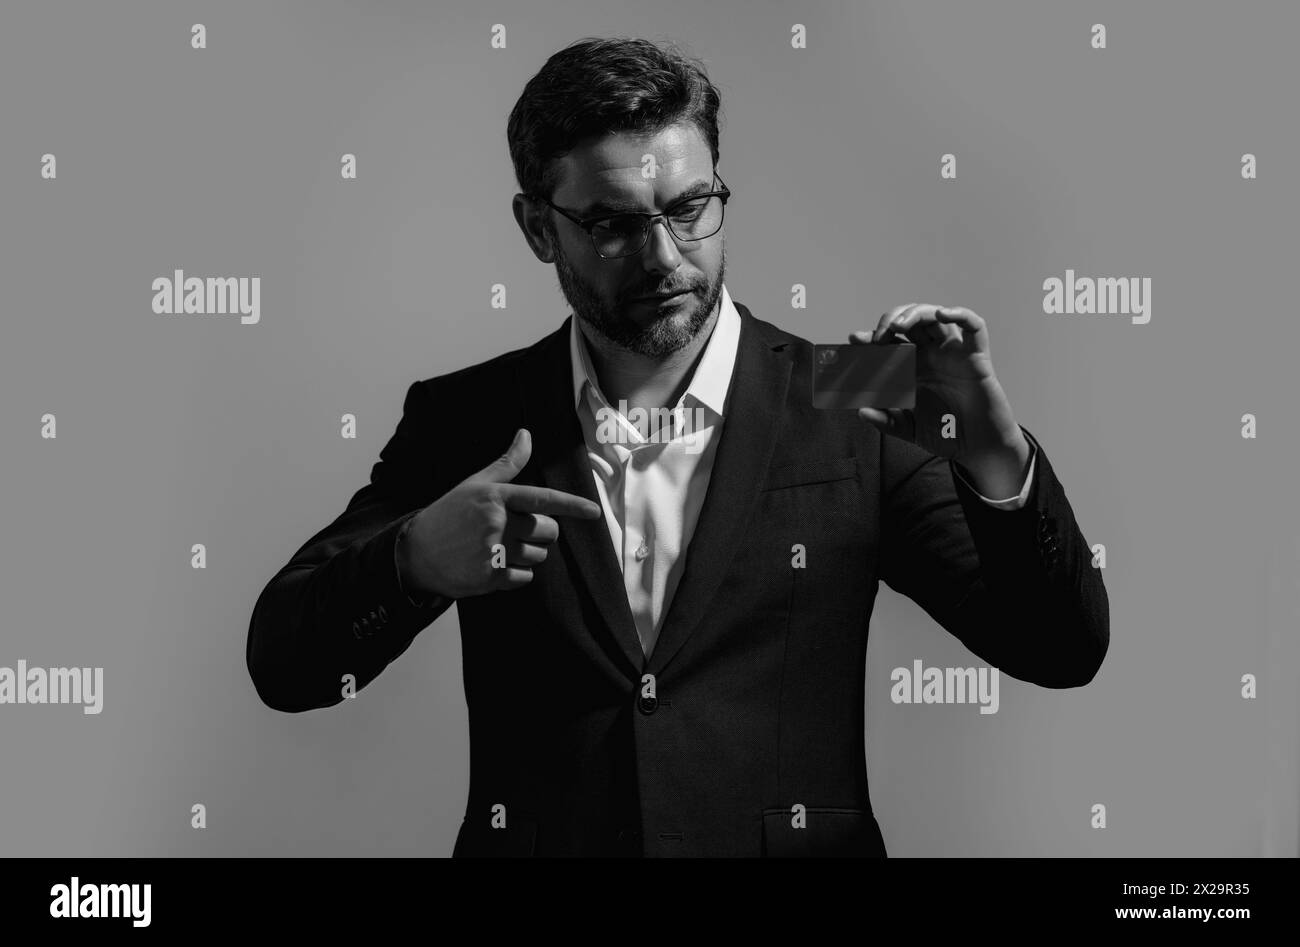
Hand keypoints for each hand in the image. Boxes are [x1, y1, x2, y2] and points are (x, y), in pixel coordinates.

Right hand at [398, 428, 602, 598]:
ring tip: (502, 547)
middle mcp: (497, 523)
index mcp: (496, 497)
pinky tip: (495, 565)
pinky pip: (525, 577)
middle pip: (547, 531)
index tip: (594, 512)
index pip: (543, 500)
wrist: (416, 553)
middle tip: (517, 530)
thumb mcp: (475, 485)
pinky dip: (516, 574)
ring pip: (538, 555)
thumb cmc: (450, 514)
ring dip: (528, 554)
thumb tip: (526, 434)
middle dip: (541, 532)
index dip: (572, 506)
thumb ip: (506, 464)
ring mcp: (494, 552)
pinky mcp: (490, 578)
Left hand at [850, 303, 1024, 463]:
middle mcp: (933, 356)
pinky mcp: (976, 358)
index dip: (872, 336)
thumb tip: (862, 411)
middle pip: (912, 322)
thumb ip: (886, 421)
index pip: (891, 342)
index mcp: (914, 368)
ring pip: (937, 317)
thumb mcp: (908, 428)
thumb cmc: (947, 435)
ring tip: (898, 325)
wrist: (977, 448)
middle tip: (878, 335)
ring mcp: (954, 354)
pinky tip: (942, 313)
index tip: (854, 339)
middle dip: (891, 320)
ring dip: (916, 313)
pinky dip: (959, 314)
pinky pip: (974, 327)